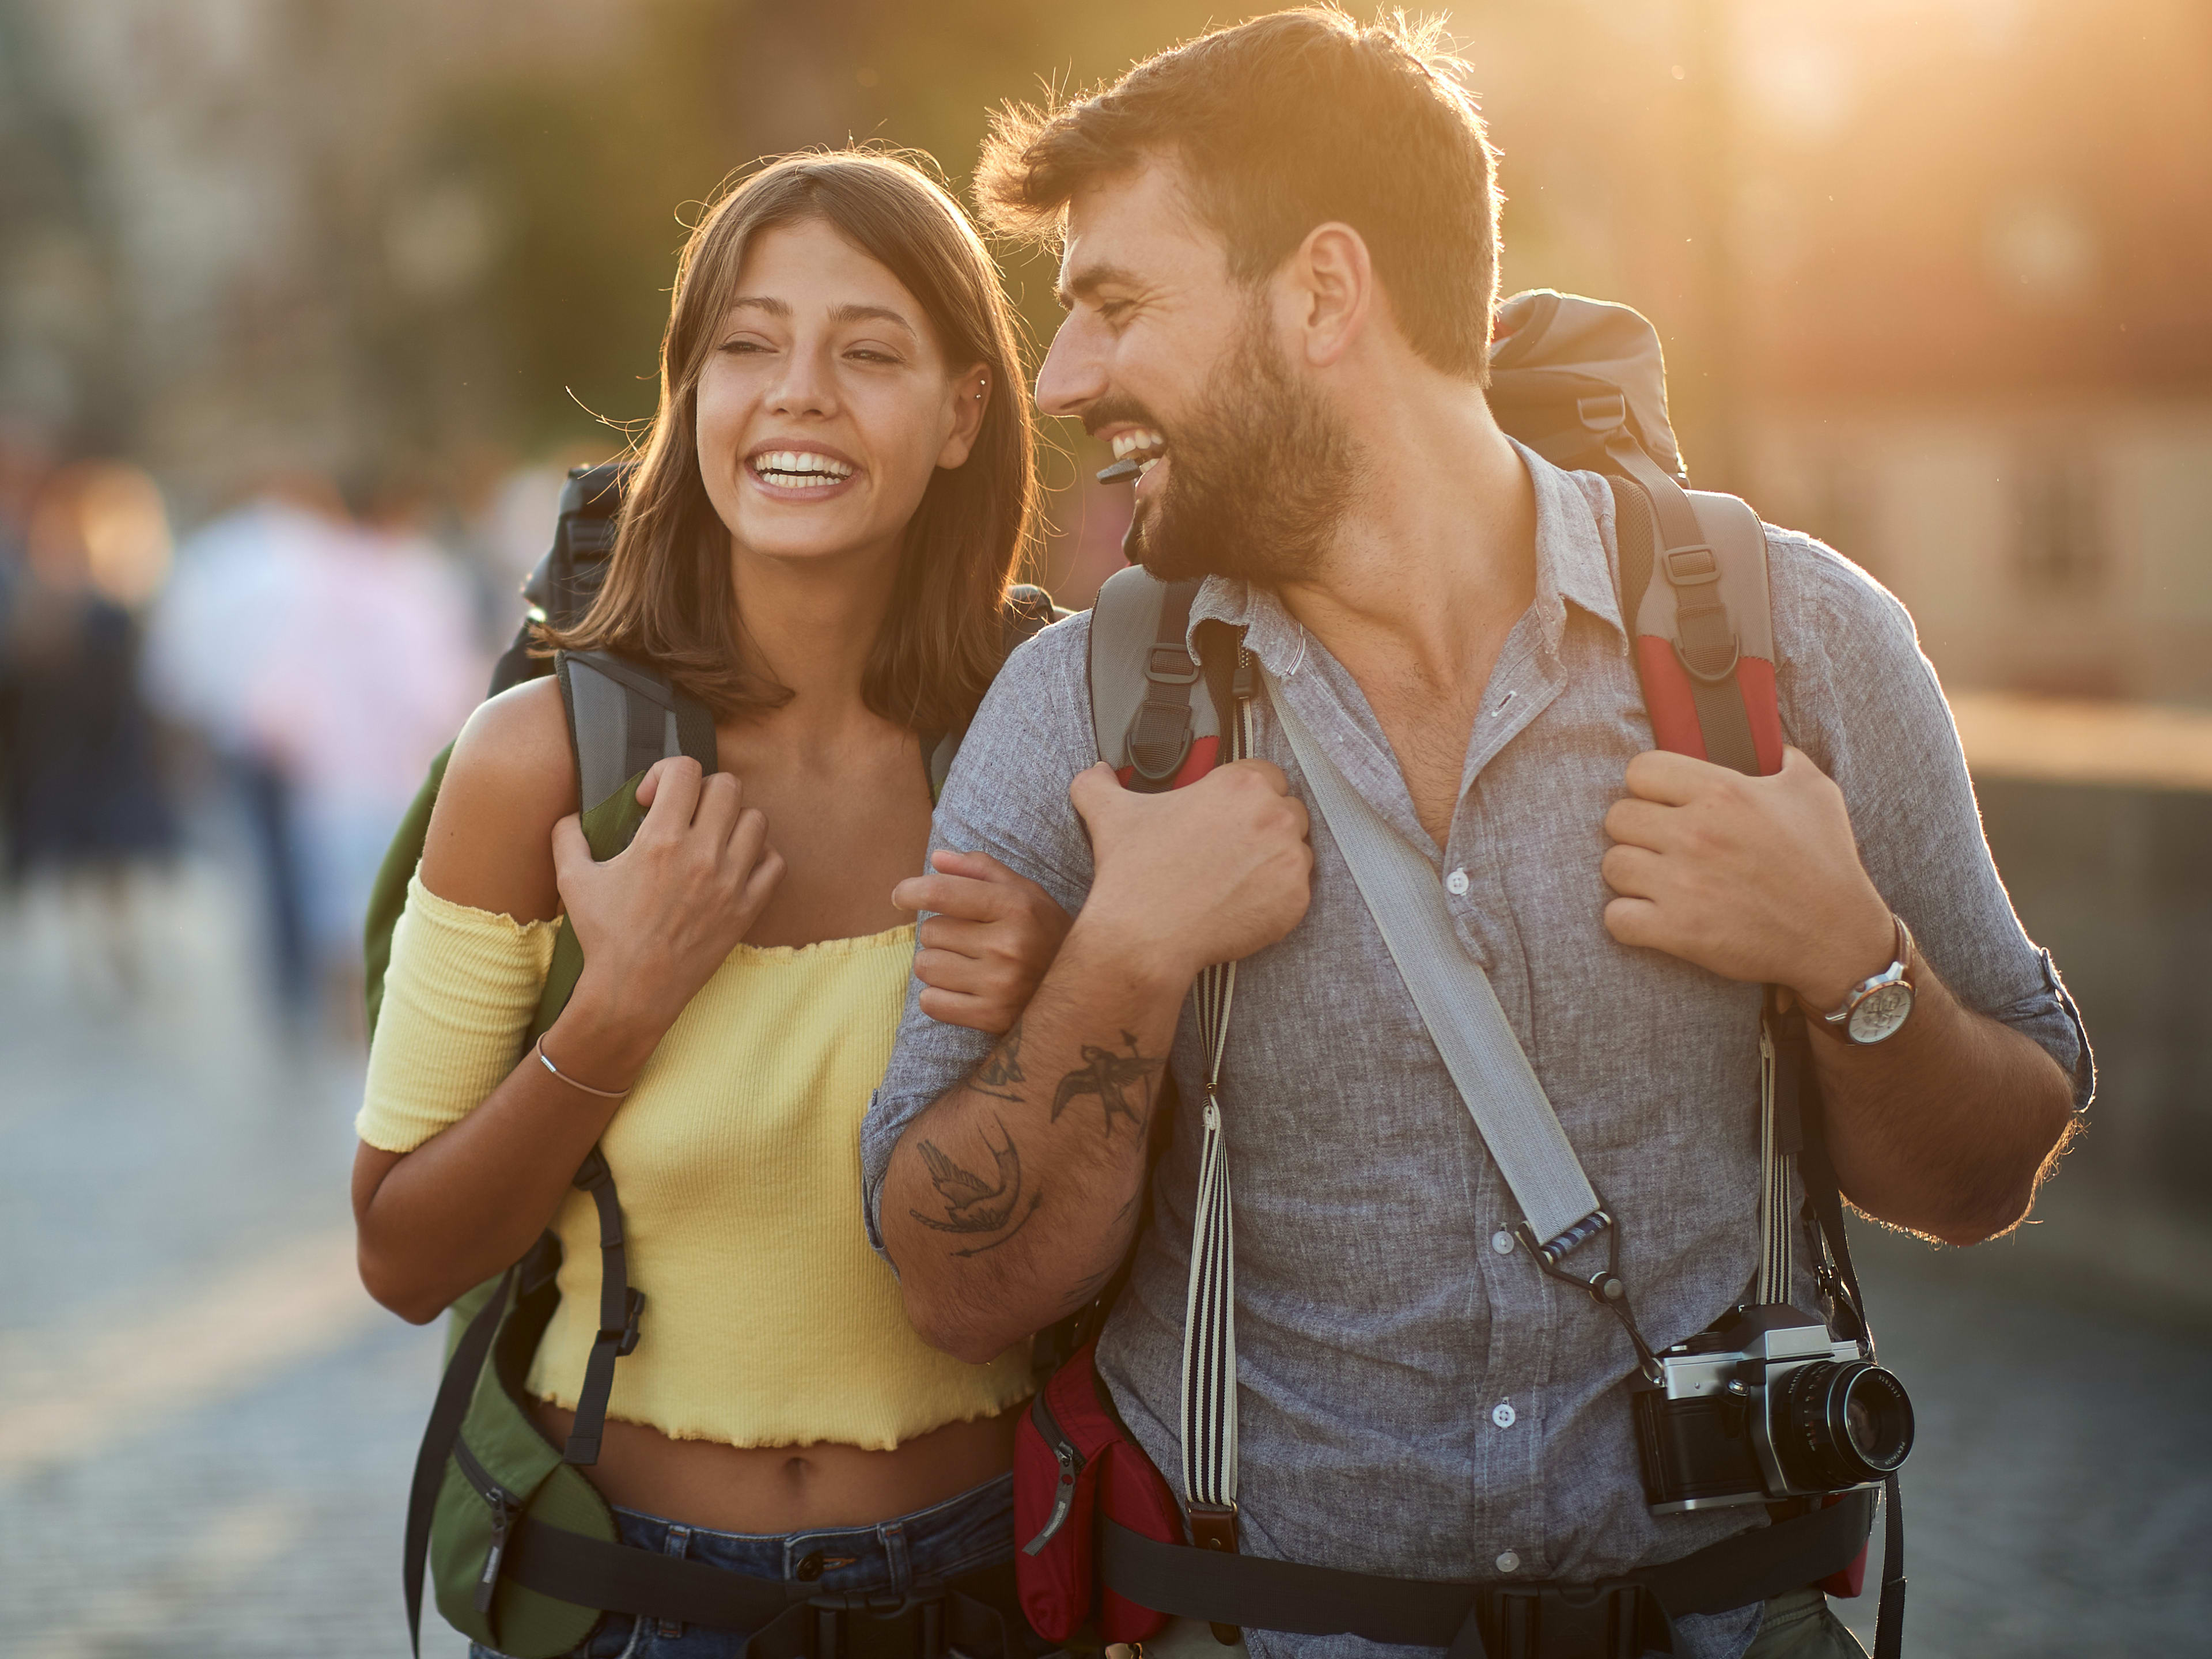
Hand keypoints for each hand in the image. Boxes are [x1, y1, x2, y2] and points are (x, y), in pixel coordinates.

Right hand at [551, 756, 783, 1065]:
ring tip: (711, 837)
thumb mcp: (572, 880)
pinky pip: (774, 862)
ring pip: (756, 819)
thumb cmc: (603, 935)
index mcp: (661, 839)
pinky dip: (759, 856)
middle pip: (727, 786)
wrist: (634, 990)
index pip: (684, 770)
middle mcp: (702, 854)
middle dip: (702, 791)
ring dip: (733, 820)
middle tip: (684, 815)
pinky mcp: (748, 907)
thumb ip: (568, 836)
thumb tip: (572, 815)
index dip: (665, 773)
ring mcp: (731, 880)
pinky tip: (734, 864)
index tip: (651, 800)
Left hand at [892, 849, 1073, 1033]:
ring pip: (926, 966)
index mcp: (1017, 906)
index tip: (901, 896)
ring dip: (938, 965)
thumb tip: (936, 859)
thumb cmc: (1047, 935)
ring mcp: (1000, 985)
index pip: (943, 893)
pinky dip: (938, 997)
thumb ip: (982, 870)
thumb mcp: (1027, 894)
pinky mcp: (992, 1018)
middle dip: (941, 934)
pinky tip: (964, 992)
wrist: (1085, 994)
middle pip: (931, 931)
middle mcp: (1008, 945)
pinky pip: (931, 1003)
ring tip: (968, 967)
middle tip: (969, 942)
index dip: (912, 891)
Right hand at [1068, 759, 1311, 985]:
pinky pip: (1298, 891)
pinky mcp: (1296, 899)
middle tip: (1232, 851)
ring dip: (1275, 861)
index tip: (1231, 816)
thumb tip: (1097, 772)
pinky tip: (1243, 904)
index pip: (1268, 775)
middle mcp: (1273, 815)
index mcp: (1240, 784)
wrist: (1144, 936)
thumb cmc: (1134, 872)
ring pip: (1297, 851)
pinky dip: (1277, 898)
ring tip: (1236, 880)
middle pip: (1288, 812)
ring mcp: (1289, 859)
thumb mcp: (1109, 813)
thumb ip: (1100, 783)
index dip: (1249, 796)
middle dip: (1266, 828)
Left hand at [1600, 746, 1894, 1010]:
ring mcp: (1682, 884)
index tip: (1663, 801)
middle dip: (1636, 830)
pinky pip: (1615, 918)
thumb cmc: (1828, 862)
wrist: (1838, 937)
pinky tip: (1652, 916)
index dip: (1648, 786)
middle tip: (1661, 845)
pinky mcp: (1677, 931)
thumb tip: (1765, 743)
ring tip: (1659, 881)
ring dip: (1631, 874)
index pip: (1640, 770)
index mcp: (1723, 792)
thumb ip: (1783, 758)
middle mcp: (1695, 833)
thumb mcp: (1815, 792)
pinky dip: (1628, 919)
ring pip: (1612, 866)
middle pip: (1617, 817)